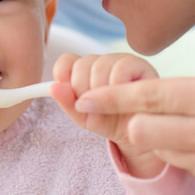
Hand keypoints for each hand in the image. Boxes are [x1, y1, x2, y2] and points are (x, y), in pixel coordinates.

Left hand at [51, 52, 164, 177]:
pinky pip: (121, 68)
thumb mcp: (84, 116)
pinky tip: (123, 99)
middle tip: (94, 106)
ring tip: (110, 106)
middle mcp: (103, 62)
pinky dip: (117, 87)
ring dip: (100, 92)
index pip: (68, 60)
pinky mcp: (142, 65)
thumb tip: (53, 88)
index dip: (63, 73)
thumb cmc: (110, 122)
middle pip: (82, 64)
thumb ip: (67, 102)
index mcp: (86, 70)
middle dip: (83, 90)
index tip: (66, 89)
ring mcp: (122, 61)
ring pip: (99, 66)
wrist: (139, 135)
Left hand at [72, 60, 194, 194]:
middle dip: (126, 119)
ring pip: (163, 151)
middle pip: (140, 129)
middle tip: (117, 112)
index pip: (147, 94)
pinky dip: (192, 156)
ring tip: (176, 128)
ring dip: (160, 138)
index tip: (82, 96)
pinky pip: (193, 169)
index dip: (108, 96)